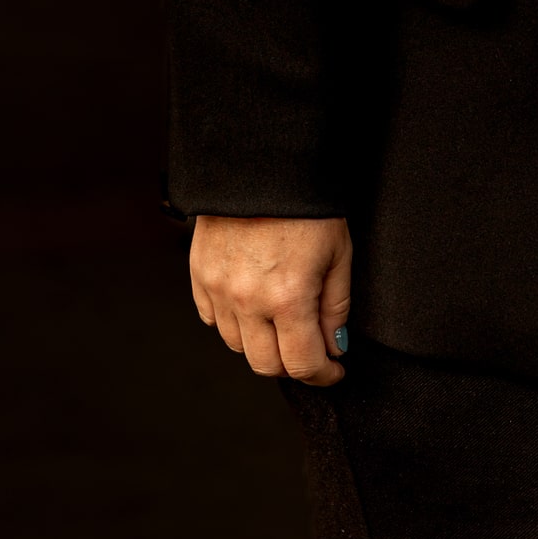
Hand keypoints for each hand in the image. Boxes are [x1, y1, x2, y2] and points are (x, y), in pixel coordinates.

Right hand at [189, 214, 351, 385]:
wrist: (262, 164)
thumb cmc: (307, 204)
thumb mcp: (338, 252)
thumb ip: (336, 307)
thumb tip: (334, 347)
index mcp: (288, 297)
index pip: (301, 364)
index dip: (323, 374)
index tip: (333, 370)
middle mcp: (247, 301)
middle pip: (265, 365)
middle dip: (292, 363)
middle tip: (309, 346)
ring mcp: (218, 289)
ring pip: (237, 345)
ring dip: (262, 342)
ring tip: (281, 316)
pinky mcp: (199, 275)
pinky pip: (213, 319)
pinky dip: (234, 320)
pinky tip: (253, 301)